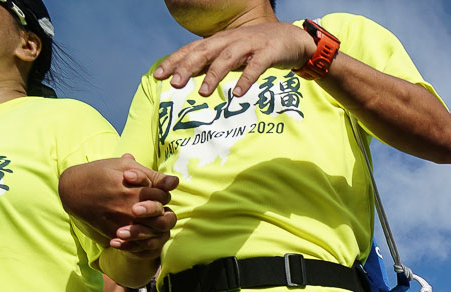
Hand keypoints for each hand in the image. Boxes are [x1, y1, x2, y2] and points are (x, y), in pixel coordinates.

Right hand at [59, 155, 177, 256]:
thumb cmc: (100, 173)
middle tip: (154, 205)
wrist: (72, 190)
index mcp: (135, 189)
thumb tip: (176, 182)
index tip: (155, 190)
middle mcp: (130, 207)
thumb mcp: (124, 167)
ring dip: (154, 225)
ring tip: (146, 216)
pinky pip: (136, 242)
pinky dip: (142, 238)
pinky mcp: (114, 233)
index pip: (164, 195)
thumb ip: (152, 175)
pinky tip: (138, 227)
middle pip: (161, 214)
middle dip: (161, 209)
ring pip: (151, 231)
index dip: (162, 192)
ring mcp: (122, 222)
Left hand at [153, 21, 318, 97]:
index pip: (193, 49)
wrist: (293, 39)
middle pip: (205, 51)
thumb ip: (214, 62)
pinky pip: (256, 66)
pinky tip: (238, 93)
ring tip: (203, 92)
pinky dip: (246, 79)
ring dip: (214, 74)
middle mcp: (231, 40)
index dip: (175, 61)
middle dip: (188, 66)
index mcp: (220, 41)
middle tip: (175, 83)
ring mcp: (250, 45)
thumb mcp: (234, 54)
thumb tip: (191, 75)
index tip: (158, 75)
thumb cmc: (259, 49)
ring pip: (227, 58)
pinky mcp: (268, 53)